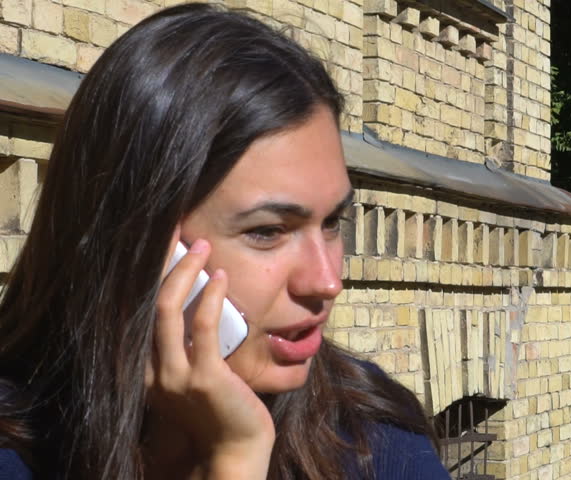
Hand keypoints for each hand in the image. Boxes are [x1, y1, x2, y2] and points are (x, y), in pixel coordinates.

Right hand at [144, 231, 273, 478]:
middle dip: (160, 265)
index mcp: (148, 371)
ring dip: (185, 273)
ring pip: (168, 310)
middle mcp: (152, 372)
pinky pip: (201, 327)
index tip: (162, 249)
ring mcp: (175, 376)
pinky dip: (210, 297)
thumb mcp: (198, 376)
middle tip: (176, 234)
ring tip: (202, 247)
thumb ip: (192, 347)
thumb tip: (206, 304)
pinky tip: (221, 277)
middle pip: (147, 305)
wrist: (236, 452)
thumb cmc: (224, 412)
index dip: (149, 279)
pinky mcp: (203, 378)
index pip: (140, 315)